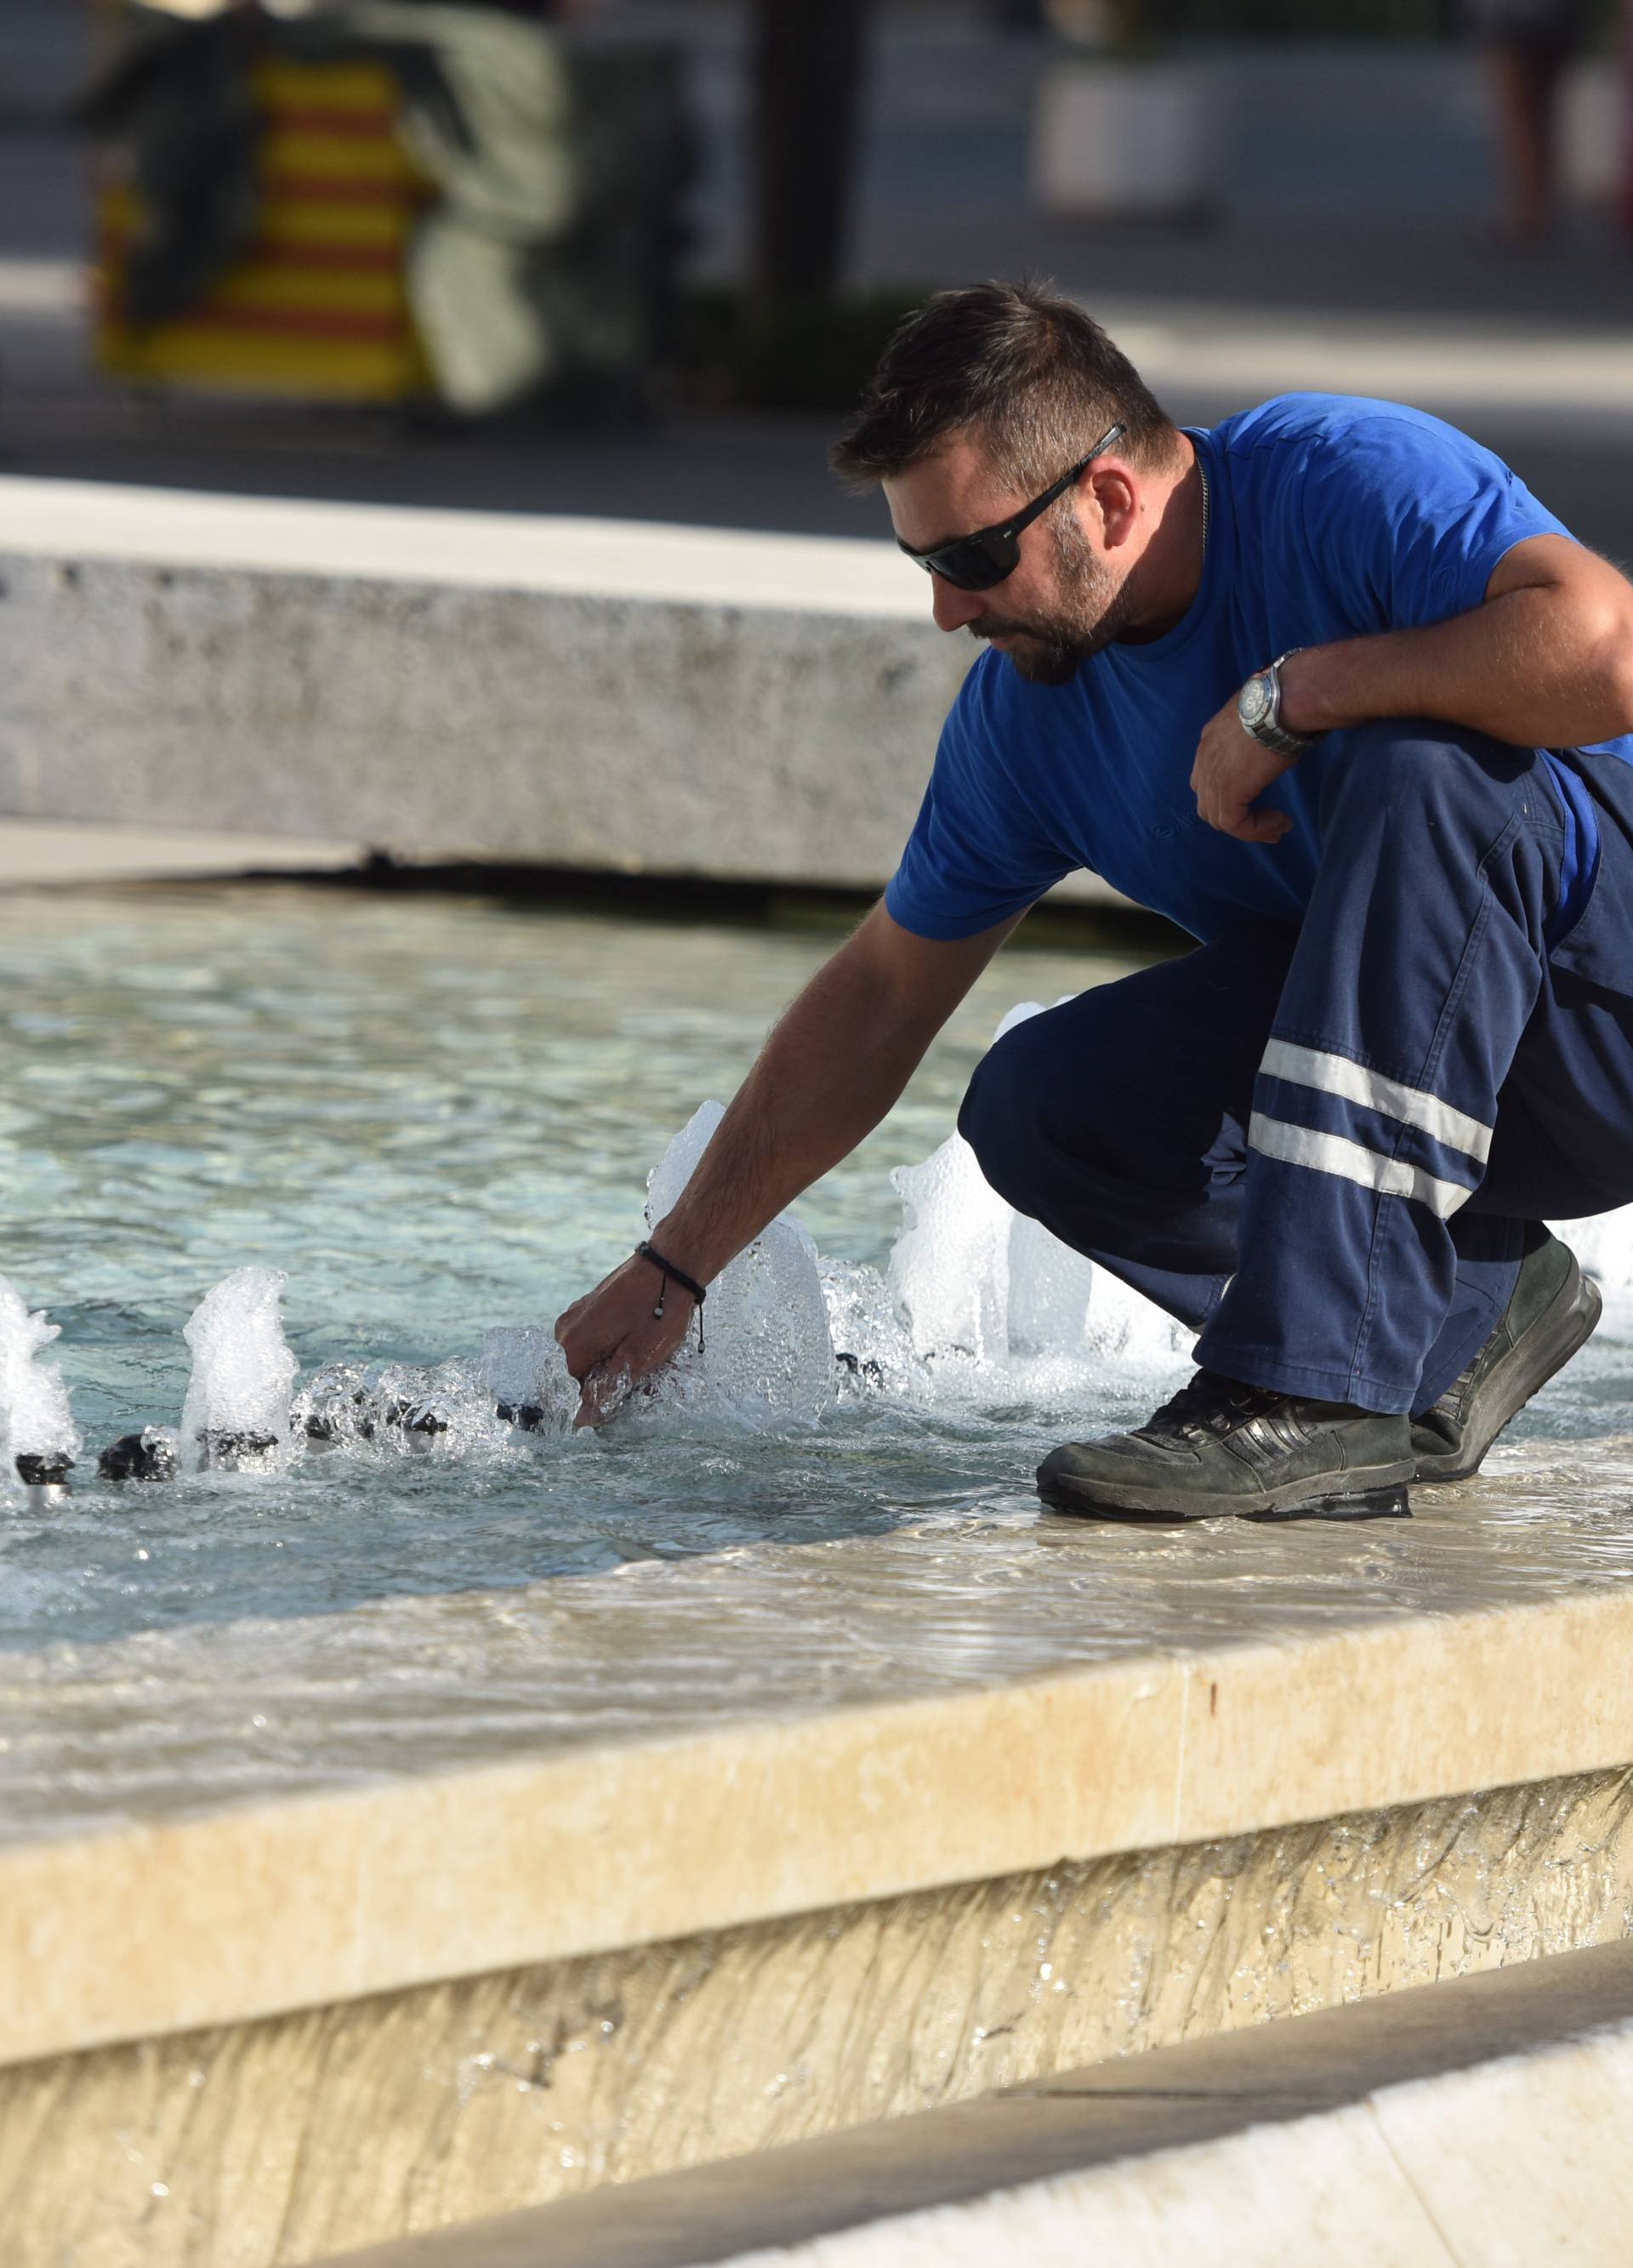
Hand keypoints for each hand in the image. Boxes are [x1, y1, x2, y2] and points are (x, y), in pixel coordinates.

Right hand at [554, 1253, 696, 1428]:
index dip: (597, 1399)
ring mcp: (576, 1314)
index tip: (624, 1394)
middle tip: (642, 1376)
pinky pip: (595, 1338)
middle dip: (607, 1381)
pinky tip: (640, 1340)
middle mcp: (566, 1329)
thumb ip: (607, 1390)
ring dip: (614, 1363)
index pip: (570, 1392)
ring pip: (589, 1356)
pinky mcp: (590, 1306)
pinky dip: (615, 1346)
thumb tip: (580, 1419)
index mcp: (572, 1345)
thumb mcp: (638, 1359)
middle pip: (578, 1374)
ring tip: (646, 1356)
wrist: (671, 1265)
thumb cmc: (659, 1312)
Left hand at [1190, 695, 1297, 843]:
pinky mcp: (1227, 791)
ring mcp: (1212, 775)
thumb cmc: (1281, 703)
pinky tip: (1280, 822)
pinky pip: (1235, 824)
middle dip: (1235, 818)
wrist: (1282, 703)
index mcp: (1210, 739)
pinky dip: (1256, 830)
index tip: (1257, 802)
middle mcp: (1204, 758)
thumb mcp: (1260, 717)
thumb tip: (1271, 735)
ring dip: (1249, 828)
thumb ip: (1254, 733)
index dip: (1228, 796)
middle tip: (1266, 824)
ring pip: (1219, 818)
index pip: (1207, 778)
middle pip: (1207, 802)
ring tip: (1277, 827)